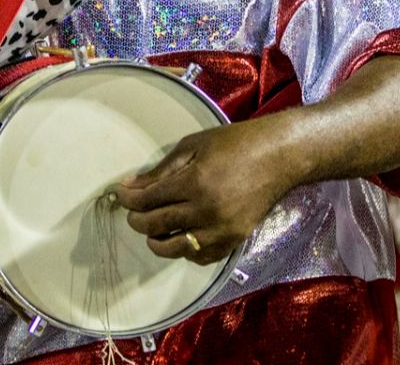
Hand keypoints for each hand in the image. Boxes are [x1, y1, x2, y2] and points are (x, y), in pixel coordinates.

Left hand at [113, 115, 300, 264]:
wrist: (279, 157)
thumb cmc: (235, 143)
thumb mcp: (194, 146)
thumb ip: (161, 169)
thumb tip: (132, 186)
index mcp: (194, 182)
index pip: (148, 199)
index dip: (128, 199)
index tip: (120, 194)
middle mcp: (206, 211)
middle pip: (156, 226)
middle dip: (137, 220)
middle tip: (133, 212)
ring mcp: (221, 230)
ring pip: (175, 248)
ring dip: (156, 241)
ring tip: (153, 230)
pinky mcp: (234, 241)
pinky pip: (200, 257)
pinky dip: (185, 251)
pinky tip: (181, 237)